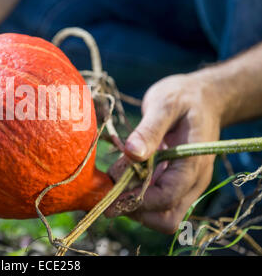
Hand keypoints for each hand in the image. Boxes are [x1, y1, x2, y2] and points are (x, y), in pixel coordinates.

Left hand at [106, 73, 221, 233]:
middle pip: (165, 218)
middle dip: (135, 209)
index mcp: (193, 164)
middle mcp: (192, 181)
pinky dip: (136, 193)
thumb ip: (149, 130)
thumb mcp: (165, 105)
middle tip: (111, 188)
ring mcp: (184, 184)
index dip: (136, 199)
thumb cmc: (185, 97)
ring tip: (116, 176)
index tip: (110, 191)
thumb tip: (131, 153)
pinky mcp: (173, 181)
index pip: (166, 197)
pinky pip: (155, 201)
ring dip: (133, 203)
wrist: (203, 97)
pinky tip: (122, 172)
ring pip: (159, 214)